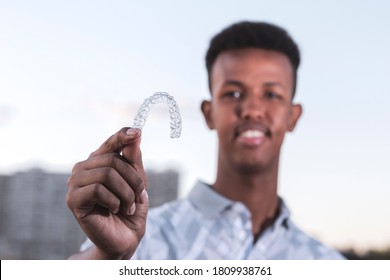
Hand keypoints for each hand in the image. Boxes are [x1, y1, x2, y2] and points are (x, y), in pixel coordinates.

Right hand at [66, 127, 148, 258]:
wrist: (125, 237)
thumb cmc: (130, 207)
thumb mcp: (137, 180)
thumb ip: (133, 158)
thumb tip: (135, 133)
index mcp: (99, 161)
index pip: (111, 143)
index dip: (123, 136)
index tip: (138, 132)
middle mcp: (84, 168)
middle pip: (113, 160)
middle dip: (133, 180)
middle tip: (139, 196)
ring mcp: (75, 183)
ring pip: (107, 174)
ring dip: (126, 193)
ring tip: (128, 206)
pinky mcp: (73, 200)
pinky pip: (98, 190)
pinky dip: (114, 201)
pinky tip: (115, 210)